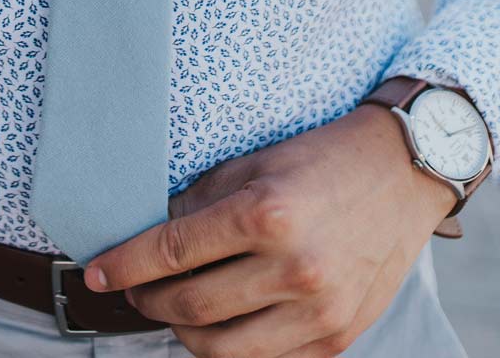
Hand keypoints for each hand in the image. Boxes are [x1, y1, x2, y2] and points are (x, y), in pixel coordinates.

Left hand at [82, 104, 456, 356]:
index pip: (174, 251)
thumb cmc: (322, 160)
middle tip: (134, 288)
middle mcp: (294, 268)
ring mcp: (319, 311)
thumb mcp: (254, 164)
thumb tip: (152, 235)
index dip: (126, 265)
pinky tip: (221, 323)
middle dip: (149, 300)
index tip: (97, 273)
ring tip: (174, 307)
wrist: (403, 174)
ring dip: (184, 332)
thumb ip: (201, 203)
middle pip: (192, 306)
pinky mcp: (337, 338)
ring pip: (222, 350)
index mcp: (267, 214)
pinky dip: (232, 347)